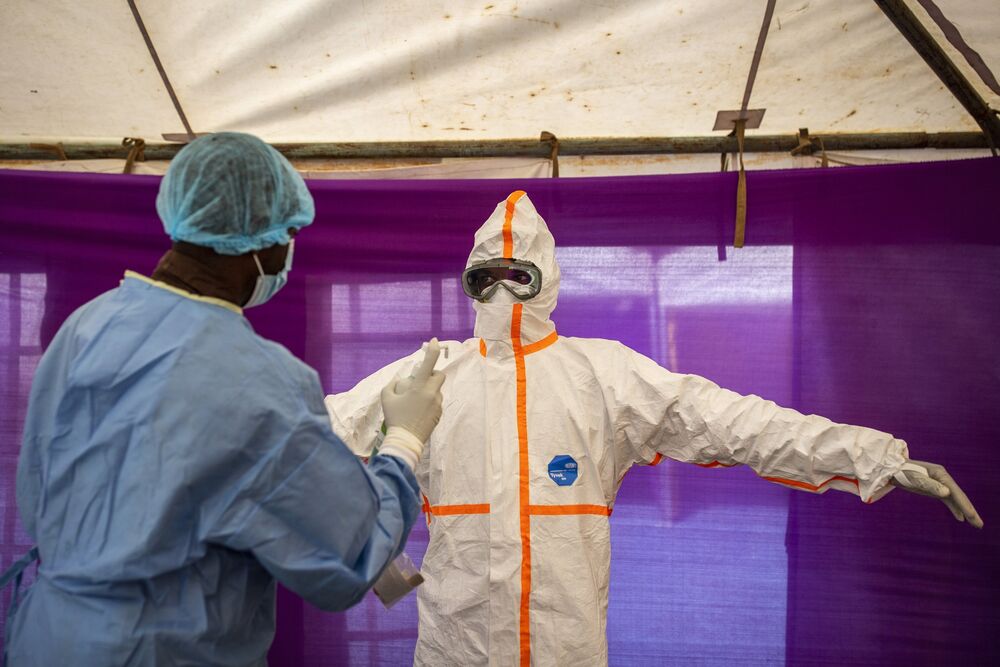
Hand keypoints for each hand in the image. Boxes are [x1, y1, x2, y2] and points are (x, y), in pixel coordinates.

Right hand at [378, 340, 444, 467]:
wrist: (405, 441)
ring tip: (415, 402)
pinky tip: (418, 412)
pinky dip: (429, 402)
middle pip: (439, 375)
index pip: (429, 363)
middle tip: (420, 381)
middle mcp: (432, 393)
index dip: (433, 350)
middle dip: (432, 374)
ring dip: (429, 390)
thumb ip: (392, 385)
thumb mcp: (386, 399)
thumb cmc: (395, 418)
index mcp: (419, 387)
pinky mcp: (439, 414)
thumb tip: (399, 380)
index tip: (435, 341)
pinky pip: (436, 403)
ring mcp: (437, 404)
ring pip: (437, 390)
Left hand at [890, 459, 982, 527]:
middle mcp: (943, 479)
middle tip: (979, 525)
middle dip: (969, 510)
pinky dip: (954, 508)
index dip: (964, 505)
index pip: (955, 492)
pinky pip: (947, 500)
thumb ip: (930, 485)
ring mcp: (939, 484)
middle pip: (959, 496)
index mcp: (940, 474)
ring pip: (955, 499)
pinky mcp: (934, 489)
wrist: (891, 469)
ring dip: (965, 511)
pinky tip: (960, 518)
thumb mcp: (915, 479)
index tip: (971, 516)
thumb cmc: (902, 472)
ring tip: (975, 524)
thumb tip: (947, 493)